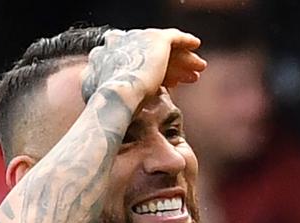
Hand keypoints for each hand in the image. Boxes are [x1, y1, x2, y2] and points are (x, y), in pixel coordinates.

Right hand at [81, 28, 205, 102]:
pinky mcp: (154, 38)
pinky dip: (185, 40)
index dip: (150, 74)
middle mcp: (117, 42)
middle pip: (149, 54)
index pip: (132, 62)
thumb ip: (109, 92)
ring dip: (181, 60)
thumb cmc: (109, 108)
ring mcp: (136, 38)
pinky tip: (196, 44)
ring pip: (163, 48)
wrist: (117, 98)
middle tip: (184, 80)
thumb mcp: (103, 99)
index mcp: (103, 57)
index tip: (166, 86)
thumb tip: (112, 103)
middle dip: (168, 67)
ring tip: (197, 72)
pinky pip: (173, 37)